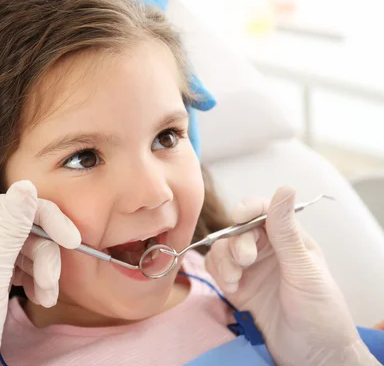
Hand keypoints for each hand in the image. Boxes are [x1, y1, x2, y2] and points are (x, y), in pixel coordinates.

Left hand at [0, 181, 80, 364]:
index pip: (3, 210)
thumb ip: (11, 228)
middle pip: (17, 233)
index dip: (39, 217)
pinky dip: (36, 282)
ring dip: (42, 272)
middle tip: (52, 281)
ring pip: (23, 253)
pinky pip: (21, 271)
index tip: (70, 236)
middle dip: (42, 255)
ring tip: (46, 297)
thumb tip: (26, 186)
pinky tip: (41, 297)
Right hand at [205, 187, 378, 365]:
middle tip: (245, 261)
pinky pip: (217, 270)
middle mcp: (268, 250)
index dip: (247, 209)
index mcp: (290, 239)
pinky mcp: (238, 287)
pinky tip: (233, 289)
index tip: (239, 217)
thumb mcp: (304, 269)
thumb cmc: (321, 312)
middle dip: (236, 242)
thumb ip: (286, 231)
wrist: (312, 355)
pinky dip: (219, 275)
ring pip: (223, 249)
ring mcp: (251, 269)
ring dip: (224, 261)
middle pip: (238, 229)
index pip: (263, 211)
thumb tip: (284, 189)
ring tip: (236, 280)